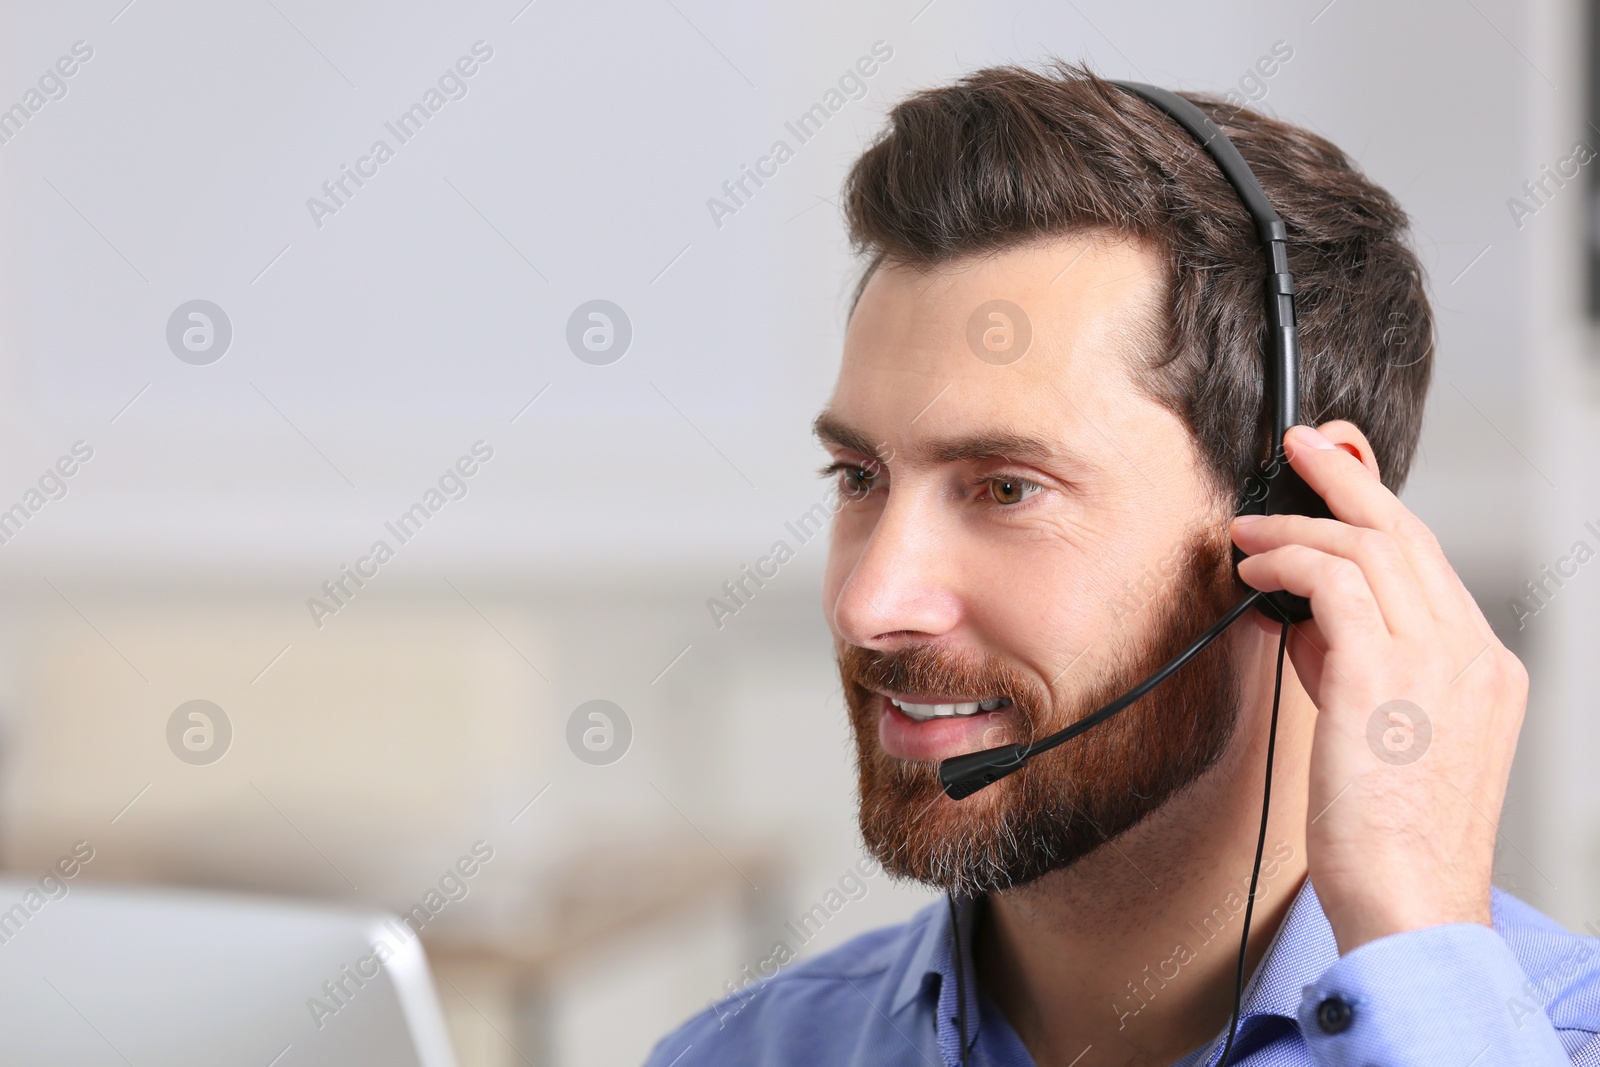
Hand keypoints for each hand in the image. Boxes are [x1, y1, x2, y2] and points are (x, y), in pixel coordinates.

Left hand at [1229, 422, 1527, 953]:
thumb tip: (1302, 615)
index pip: (1427, 565)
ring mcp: (1436, 660)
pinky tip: (1254, 568)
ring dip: (1296, 525)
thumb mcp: (1381, 734)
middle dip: (1349, 476)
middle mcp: (1471, 654)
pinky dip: (1287, 560)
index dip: (1375, 513)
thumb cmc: (1389, 837)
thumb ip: (1353, 666)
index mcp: (1484, 669)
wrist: (1411, 904)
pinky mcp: (1384, 674)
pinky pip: (1331, 580)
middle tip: (1303, 444)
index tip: (1335, 483)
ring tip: (1248, 529)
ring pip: (1368, 545)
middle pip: (1409, 532)